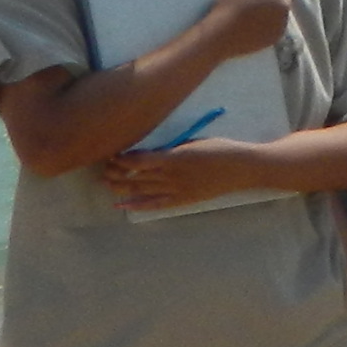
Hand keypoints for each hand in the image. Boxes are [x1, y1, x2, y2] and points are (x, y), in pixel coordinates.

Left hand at [101, 136, 258, 211]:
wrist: (242, 168)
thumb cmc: (220, 149)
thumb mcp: (194, 141)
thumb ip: (171, 147)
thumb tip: (151, 150)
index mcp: (174, 157)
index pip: (138, 159)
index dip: (122, 158)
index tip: (112, 153)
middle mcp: (171, 175)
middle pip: (135, 175)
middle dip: (116, 172)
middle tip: (104, 168)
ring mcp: (176, 190)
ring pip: (141, 189)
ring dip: (121, 187)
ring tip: (106, 183)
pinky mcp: (182, 200)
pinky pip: (155, 204)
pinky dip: (137, 205)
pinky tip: (122, 206)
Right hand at [198, 0, 293, 61]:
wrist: (221, 35)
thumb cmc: (228, 5)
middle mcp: (283, 7)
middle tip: (249, 5)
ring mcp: (281, 23)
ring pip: (279, 12)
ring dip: (270, 11)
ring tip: (251, 16)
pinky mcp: (277, 37)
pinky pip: (276, 27)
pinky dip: (269, 25)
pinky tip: (253, 27)